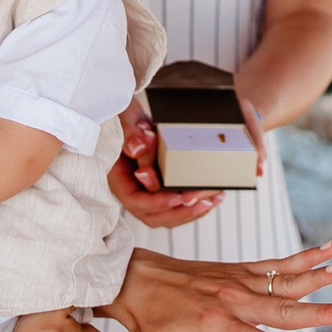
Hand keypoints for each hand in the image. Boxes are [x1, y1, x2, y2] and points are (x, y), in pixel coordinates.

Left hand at [101, 244, 331, 331]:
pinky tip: (326, 252)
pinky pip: (276, 264)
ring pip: (284, 282)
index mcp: (215, 324)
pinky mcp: (240, 271)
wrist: (136, 279)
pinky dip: (302, 259)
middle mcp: (232, 300)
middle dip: (316, 313)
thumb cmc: (148, 321)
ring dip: (316, 277)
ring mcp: (239, 282)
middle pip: (281, 309)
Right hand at [108, 101, 220, 227]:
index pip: (134, 201)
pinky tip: (212, 197)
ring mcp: (146, 192)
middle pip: (151, 215)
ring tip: (210, 201)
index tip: (176, 196)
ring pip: (166, 215)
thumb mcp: (126, 120)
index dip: (155, 202)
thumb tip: (138, 148)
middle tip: (197, 200)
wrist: (134, 117)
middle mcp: (132, 189)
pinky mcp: (160, 190)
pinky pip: (175, 206)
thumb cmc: (127, 118)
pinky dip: (193, 205)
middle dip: (176, 212)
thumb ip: (131, 134)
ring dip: (189, 212)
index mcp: (119, 177)